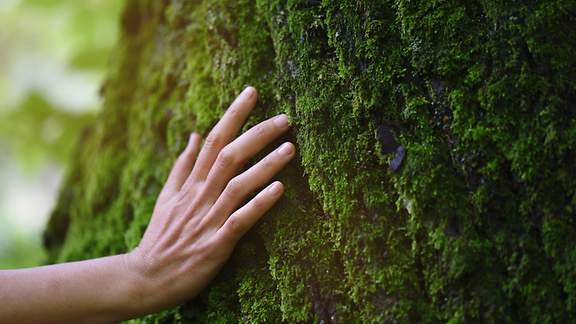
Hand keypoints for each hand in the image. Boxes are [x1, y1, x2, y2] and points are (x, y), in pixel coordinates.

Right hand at [126, 86, 294, 312]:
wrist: (145, 278)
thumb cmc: (161, 237)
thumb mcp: (166, 197)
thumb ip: (182, 166)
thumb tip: (194, 134)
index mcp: (190, 184)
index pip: (213, 140)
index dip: (233, 115)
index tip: (252, 92)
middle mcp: (200, 196)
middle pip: (229, 156)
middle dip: (257, 134)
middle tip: (284, 118)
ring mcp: (208, 219)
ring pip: (238, 184)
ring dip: (265, 165)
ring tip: (290, 148)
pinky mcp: (216, 245)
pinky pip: (240, 220)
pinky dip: (259, 204)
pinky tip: (279, 190)